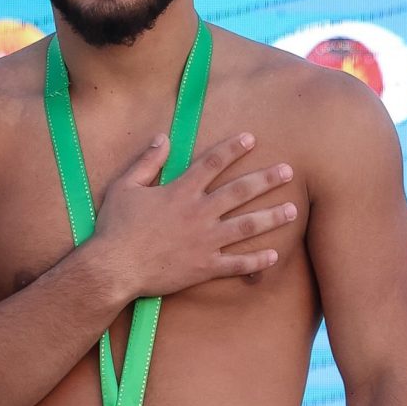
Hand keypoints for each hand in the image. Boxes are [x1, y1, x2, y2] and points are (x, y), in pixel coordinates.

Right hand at [94, 131, 295, 297]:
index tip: (251, 138)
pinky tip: (274, 255)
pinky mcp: (204, 267)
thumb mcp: (124, 186)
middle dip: (266, 179)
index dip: (232, 148)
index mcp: (180, 192)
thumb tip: (163, 137)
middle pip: (239, 192)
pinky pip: (236, 264)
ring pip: (246, 226)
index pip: (212, 163)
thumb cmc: (115, 227)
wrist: (114, 268)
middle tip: (288, 171)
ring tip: (292, 209)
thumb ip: (147, 161)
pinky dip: (256, 261)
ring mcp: (204, 241)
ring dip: (271, 217)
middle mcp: (198, 213)